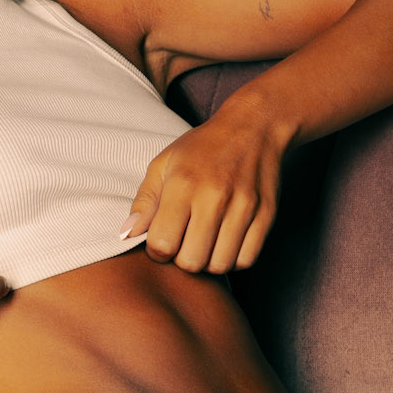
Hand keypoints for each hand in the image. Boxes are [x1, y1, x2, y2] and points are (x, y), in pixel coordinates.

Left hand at [121, 100, 299, 273]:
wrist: (253, 127)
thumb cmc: (202, 148)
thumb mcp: (164, 164)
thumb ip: (144, 201)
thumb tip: (127, 235)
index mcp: (183, 184)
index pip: (162, 244)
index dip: (157, 250)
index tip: (162, 239)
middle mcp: (214, 197)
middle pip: (191, 261)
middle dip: (182, 259)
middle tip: (184, 242)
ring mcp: (244, 208)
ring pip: (220, 265)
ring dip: (208, 261)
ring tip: (205, 242)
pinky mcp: (266, 215)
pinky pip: (246, 260)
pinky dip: (233, 259)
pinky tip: (225, 242)